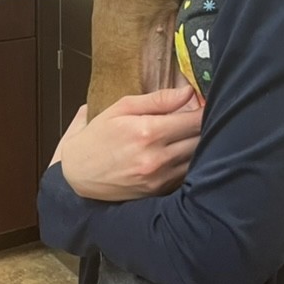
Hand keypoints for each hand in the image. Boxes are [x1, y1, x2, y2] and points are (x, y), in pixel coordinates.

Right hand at [53, 85, 202, 200]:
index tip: (206, 103)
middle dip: (204, 126)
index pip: (194, 120)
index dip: (204, 110)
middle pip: (200, 139)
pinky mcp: (159, 191)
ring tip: (191, 133)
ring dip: (199, 144)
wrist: (77, 176)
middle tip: (201, 116)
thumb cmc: (98, 137)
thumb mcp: (121, 109)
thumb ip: (157, 99)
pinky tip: (182, 151)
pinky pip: (186, 174)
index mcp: (147, 132)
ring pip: (196, 158)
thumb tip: (188, 92)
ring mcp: (159, 178)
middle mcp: (156, 157)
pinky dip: (189, 161)